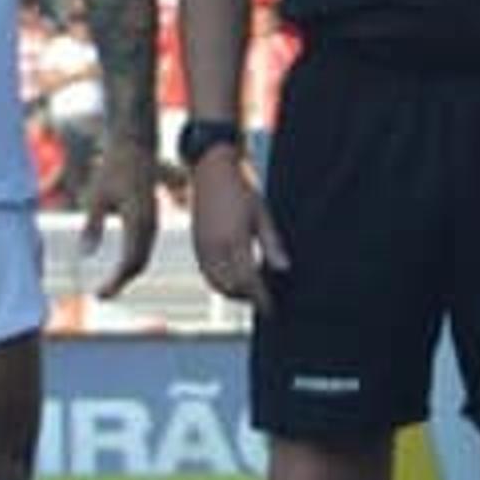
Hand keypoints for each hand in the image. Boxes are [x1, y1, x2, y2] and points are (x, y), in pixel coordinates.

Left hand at [82, 139, 161, 300]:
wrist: (135, 145)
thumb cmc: (113, 168)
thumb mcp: (96, 196)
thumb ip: (92, 226)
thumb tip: (85, 254)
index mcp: (138, 221)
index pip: (130, 262)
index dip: (115, 282)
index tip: (99, 295)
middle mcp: (150, 224)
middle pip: (139, 264)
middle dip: (121, 282)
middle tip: (101, 295)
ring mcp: (153, 221)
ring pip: (144, 256)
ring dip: (127, 273)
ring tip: (108, 285)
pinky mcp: (151, 217)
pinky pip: (144, 246)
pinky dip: (133, 260)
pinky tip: (120, 266)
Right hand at [187, 148, 287, 309]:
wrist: (211, 170)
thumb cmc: (241, 188)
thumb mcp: (262, 214)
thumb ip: (272, 245)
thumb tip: (284, 270)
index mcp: (233, 240)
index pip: (249, 280)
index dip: (261, 299)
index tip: (272, 310)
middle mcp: (214, 248)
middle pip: (231, 288)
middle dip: (248, 298)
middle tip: (266, 299)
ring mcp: (201, 247)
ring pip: (216, 284)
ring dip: (234, 293)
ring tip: (252, 291)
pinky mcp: (196, 245)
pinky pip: (207, 274)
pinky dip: (221, 283)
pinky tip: (235, 277)